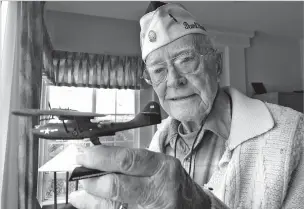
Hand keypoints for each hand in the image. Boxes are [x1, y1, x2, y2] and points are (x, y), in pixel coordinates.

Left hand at [69, 145, 210, 208]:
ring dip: (92, 201)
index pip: (126, 160)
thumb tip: (95, 162)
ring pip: (113, 207)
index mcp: (161, 167)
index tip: (83, 156)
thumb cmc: (171, 182)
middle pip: (117, 186)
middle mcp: (159, 189)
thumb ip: (129, 164)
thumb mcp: (157, 165)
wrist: (194, 206)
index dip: (99, 157)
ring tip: (81, 196)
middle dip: (92, 182)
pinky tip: (94, 205)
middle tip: (80, 178)